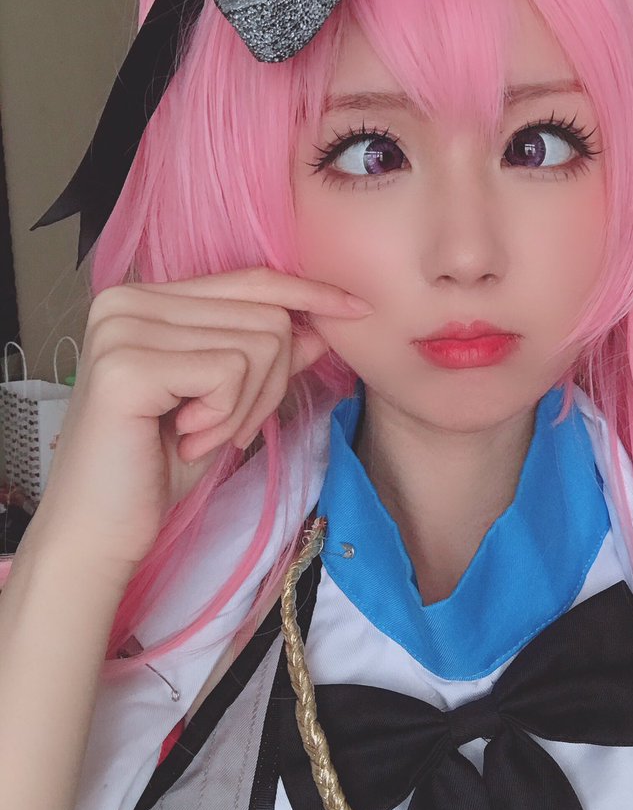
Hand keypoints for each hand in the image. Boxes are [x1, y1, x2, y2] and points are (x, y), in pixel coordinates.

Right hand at [29, 268, 370, 583]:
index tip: (356, 309)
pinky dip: (225, 416)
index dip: (308, 294)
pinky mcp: (127, 364)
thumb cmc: (157, 467)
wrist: (100, 530)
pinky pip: (230, 373)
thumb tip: (322, 325)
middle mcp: (127, 298)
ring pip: (257, 345)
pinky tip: (184, 438)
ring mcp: (123, 327)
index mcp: (147, 297)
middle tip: (223, 429)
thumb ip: (268, 358)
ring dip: (245, 407)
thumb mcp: (226, 404)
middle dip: (269, 384)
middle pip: (265, 316)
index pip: (250, 279)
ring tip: (198, 435)